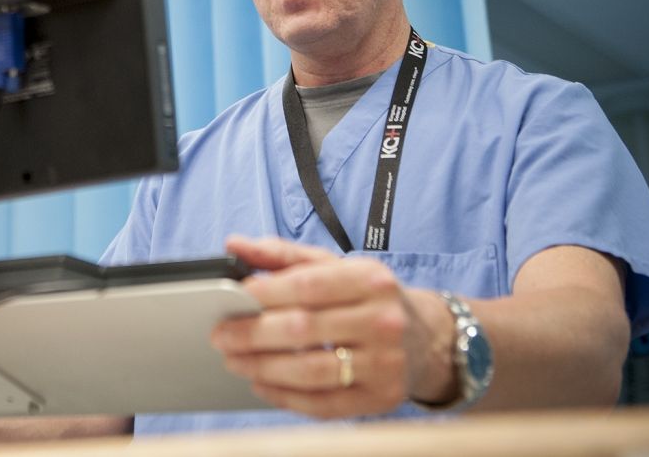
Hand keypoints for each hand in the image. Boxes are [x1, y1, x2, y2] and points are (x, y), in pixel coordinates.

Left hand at [211, 235, 453, 418]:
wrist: (427, 338)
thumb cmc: (368, 298)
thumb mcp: (334, 267)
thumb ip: (283, 255)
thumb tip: (234, 244)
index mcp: (370, 279)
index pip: (308, 285)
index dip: (265, 293)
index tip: (232, 298)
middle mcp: (382, 320)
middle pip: (304, 329)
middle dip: (253, 333)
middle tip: (220, 335)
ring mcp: (385, 363)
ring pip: (311, 370)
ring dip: (263, 367)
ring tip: (235, 361)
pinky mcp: (381, 399)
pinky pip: (324, 404)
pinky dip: (286, 397)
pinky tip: (262, 385)